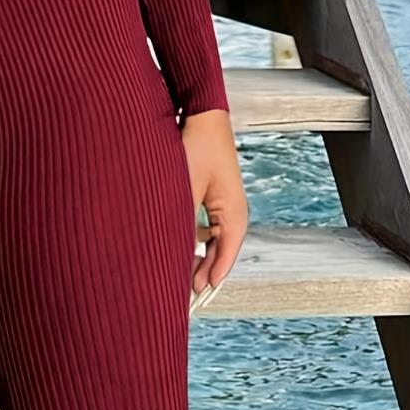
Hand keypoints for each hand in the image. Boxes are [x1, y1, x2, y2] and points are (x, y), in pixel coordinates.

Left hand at [183, 110, 247, 303]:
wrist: (199, 113)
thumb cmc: (196, 146)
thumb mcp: (185, 188)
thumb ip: (181, 222)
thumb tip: (175, 253)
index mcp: (234, 212)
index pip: (226, 255)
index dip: (210, 276)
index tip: (197, 295)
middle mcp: (233, 211)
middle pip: (220, 251)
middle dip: (203, 269)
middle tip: (183, 291)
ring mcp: (223, 203)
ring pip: (211, 239)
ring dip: (196, 252)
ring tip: (176, 269)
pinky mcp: (212, 195)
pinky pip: (205, 225)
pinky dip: (193, 236)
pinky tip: (175, 241)